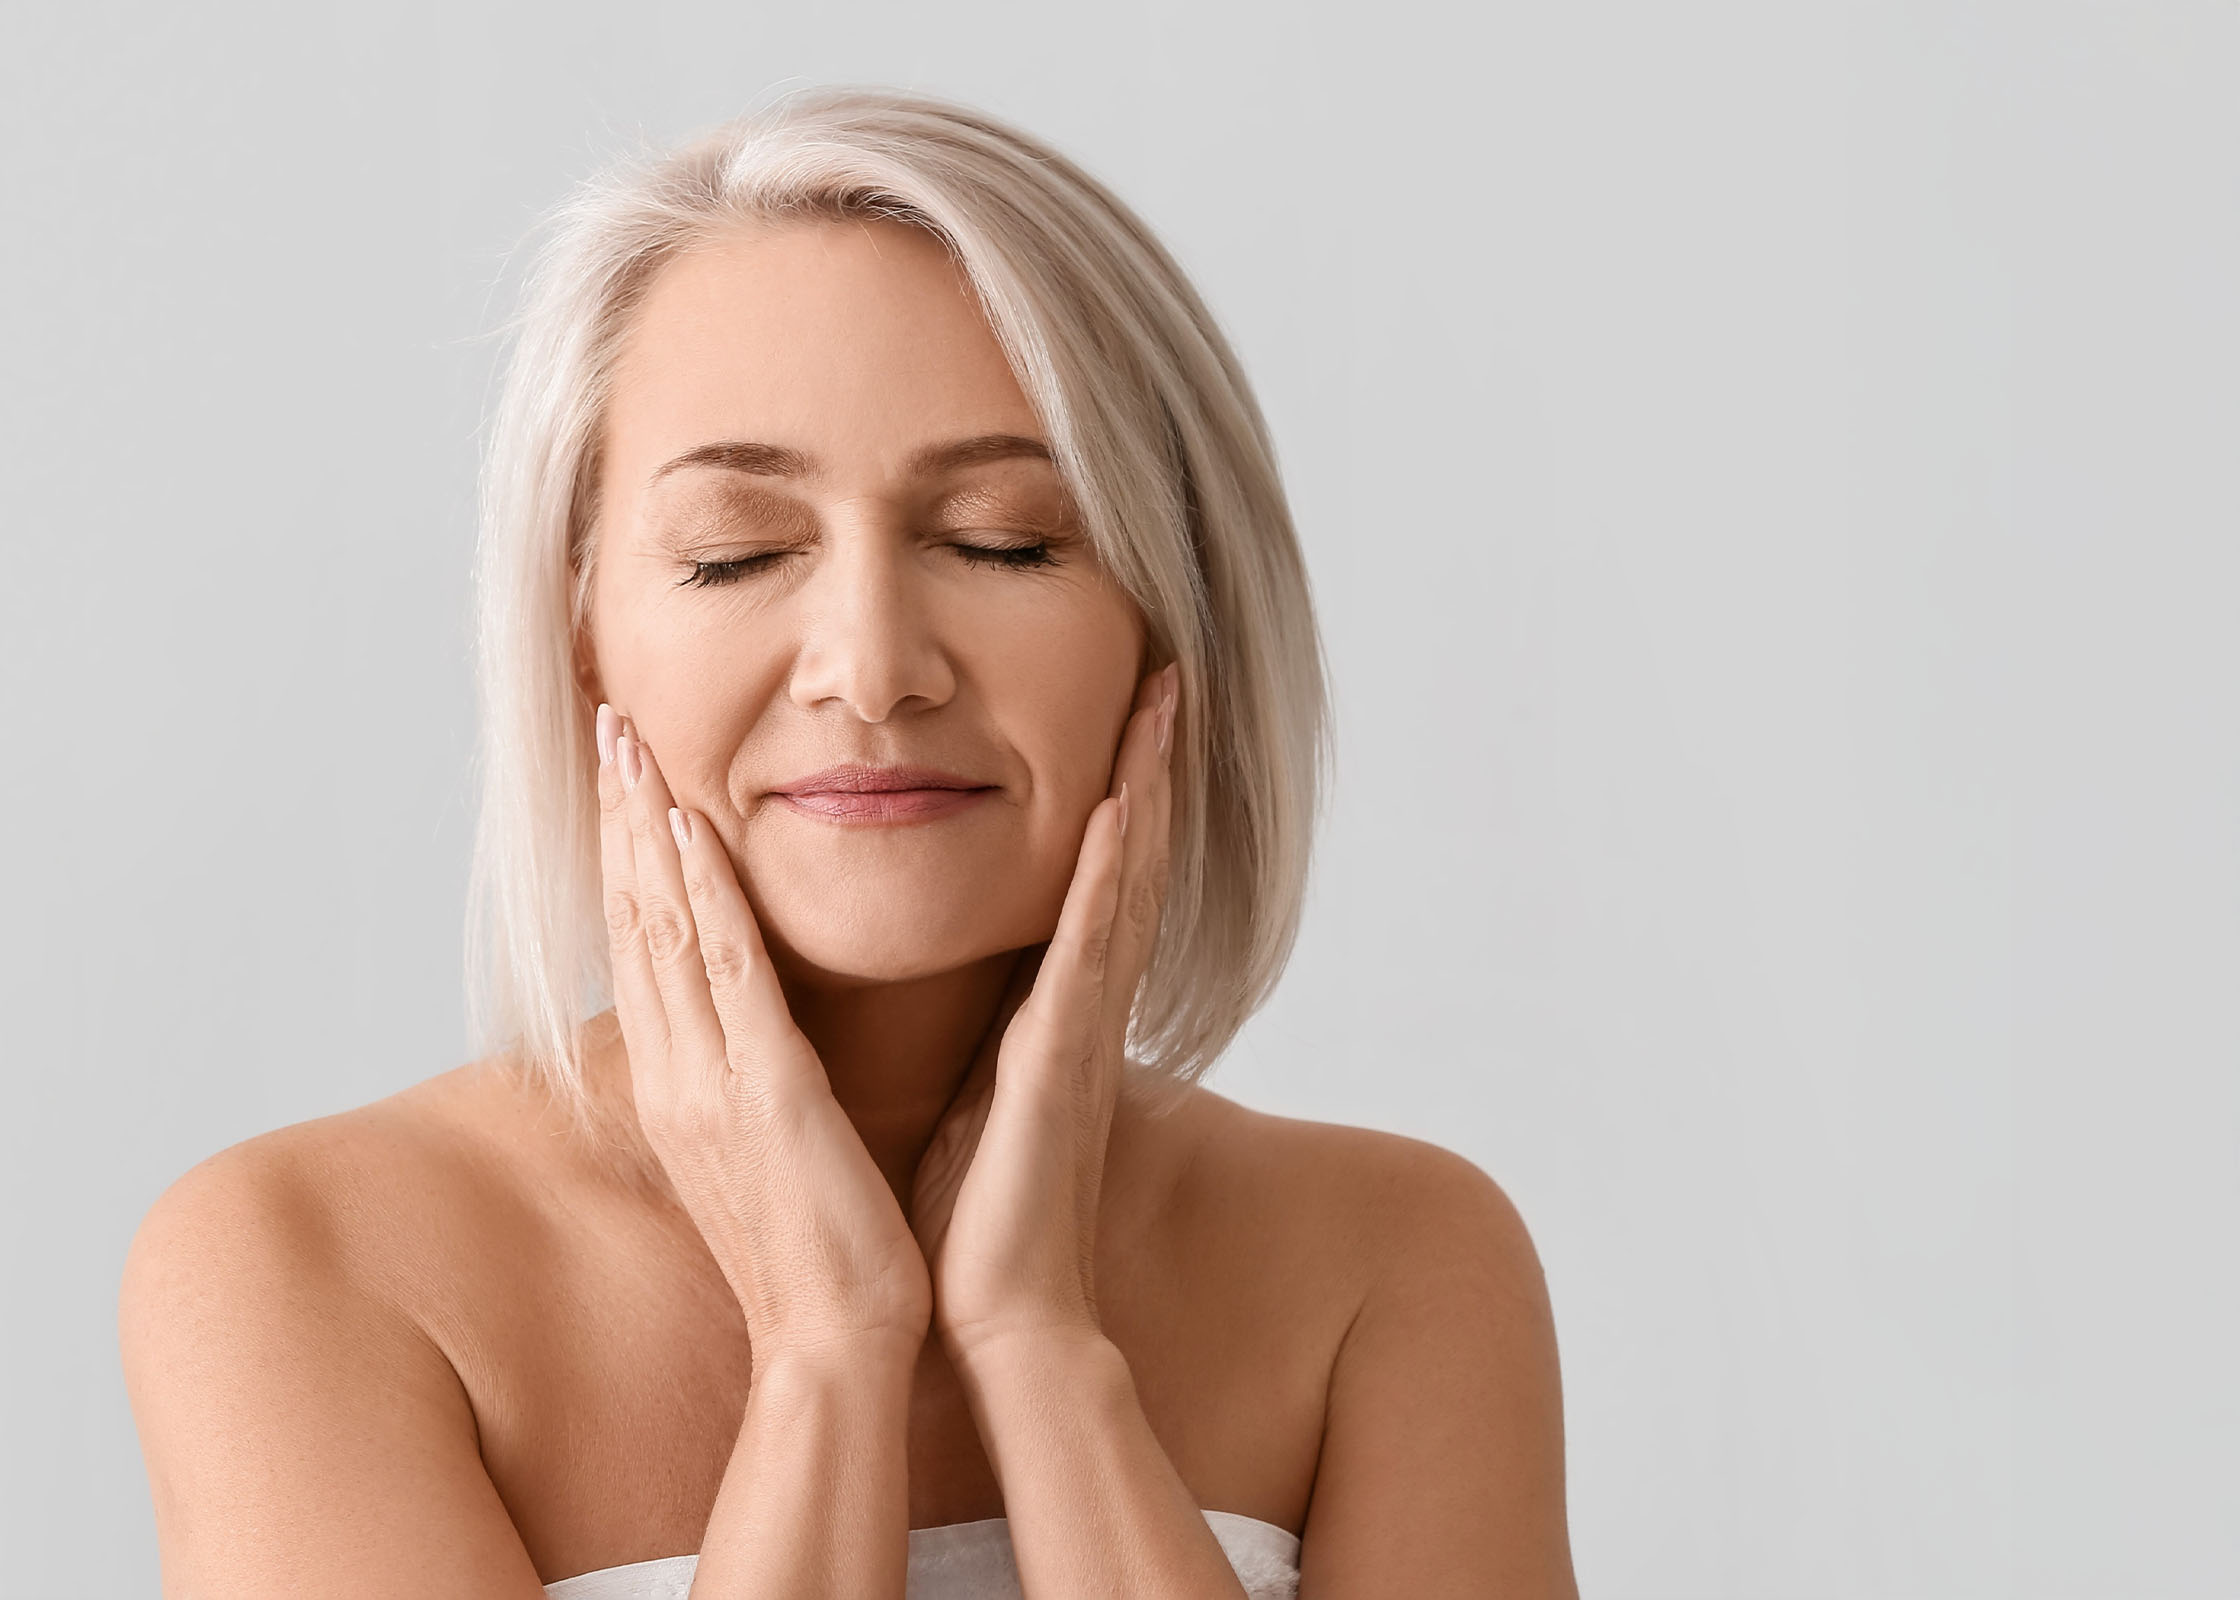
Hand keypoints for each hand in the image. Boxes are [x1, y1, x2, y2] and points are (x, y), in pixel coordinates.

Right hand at [598, 704, 931, 1359]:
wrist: (836, 1343)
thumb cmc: (816, 1249)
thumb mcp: (764, 1146)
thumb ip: (747, 1076)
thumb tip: (744, 1028)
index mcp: (680, 1084)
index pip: (644, 944)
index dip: (629, 853)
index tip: (624, 775)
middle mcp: (676, 1074)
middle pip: (635, 920)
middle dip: (620, 817)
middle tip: (607, 724)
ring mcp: (711, 1083)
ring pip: (665, 930)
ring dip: (646, 829)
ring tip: (630, 745)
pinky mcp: (767, 1096)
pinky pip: (729, 979)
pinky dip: (705, 901)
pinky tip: (692, 835)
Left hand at [908, 663, 1178, 1363]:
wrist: (996, 1309)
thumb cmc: (979, 1211)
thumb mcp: (980, 1086)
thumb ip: (993, 1027)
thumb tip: (975, 984)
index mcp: (1057, 1007)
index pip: (1095, 877)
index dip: (1119, 791)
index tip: (1126, 710)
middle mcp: (1083, 1003)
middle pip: (1129, 857)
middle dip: (1148, 763)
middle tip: (1168, 671)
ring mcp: (1082, 1025)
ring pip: (1126, 882)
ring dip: (1144, 788)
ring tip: (1161, 702)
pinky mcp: (1063, 1057)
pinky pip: (1092, 948)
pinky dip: (1111, 875)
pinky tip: (1120, 808)